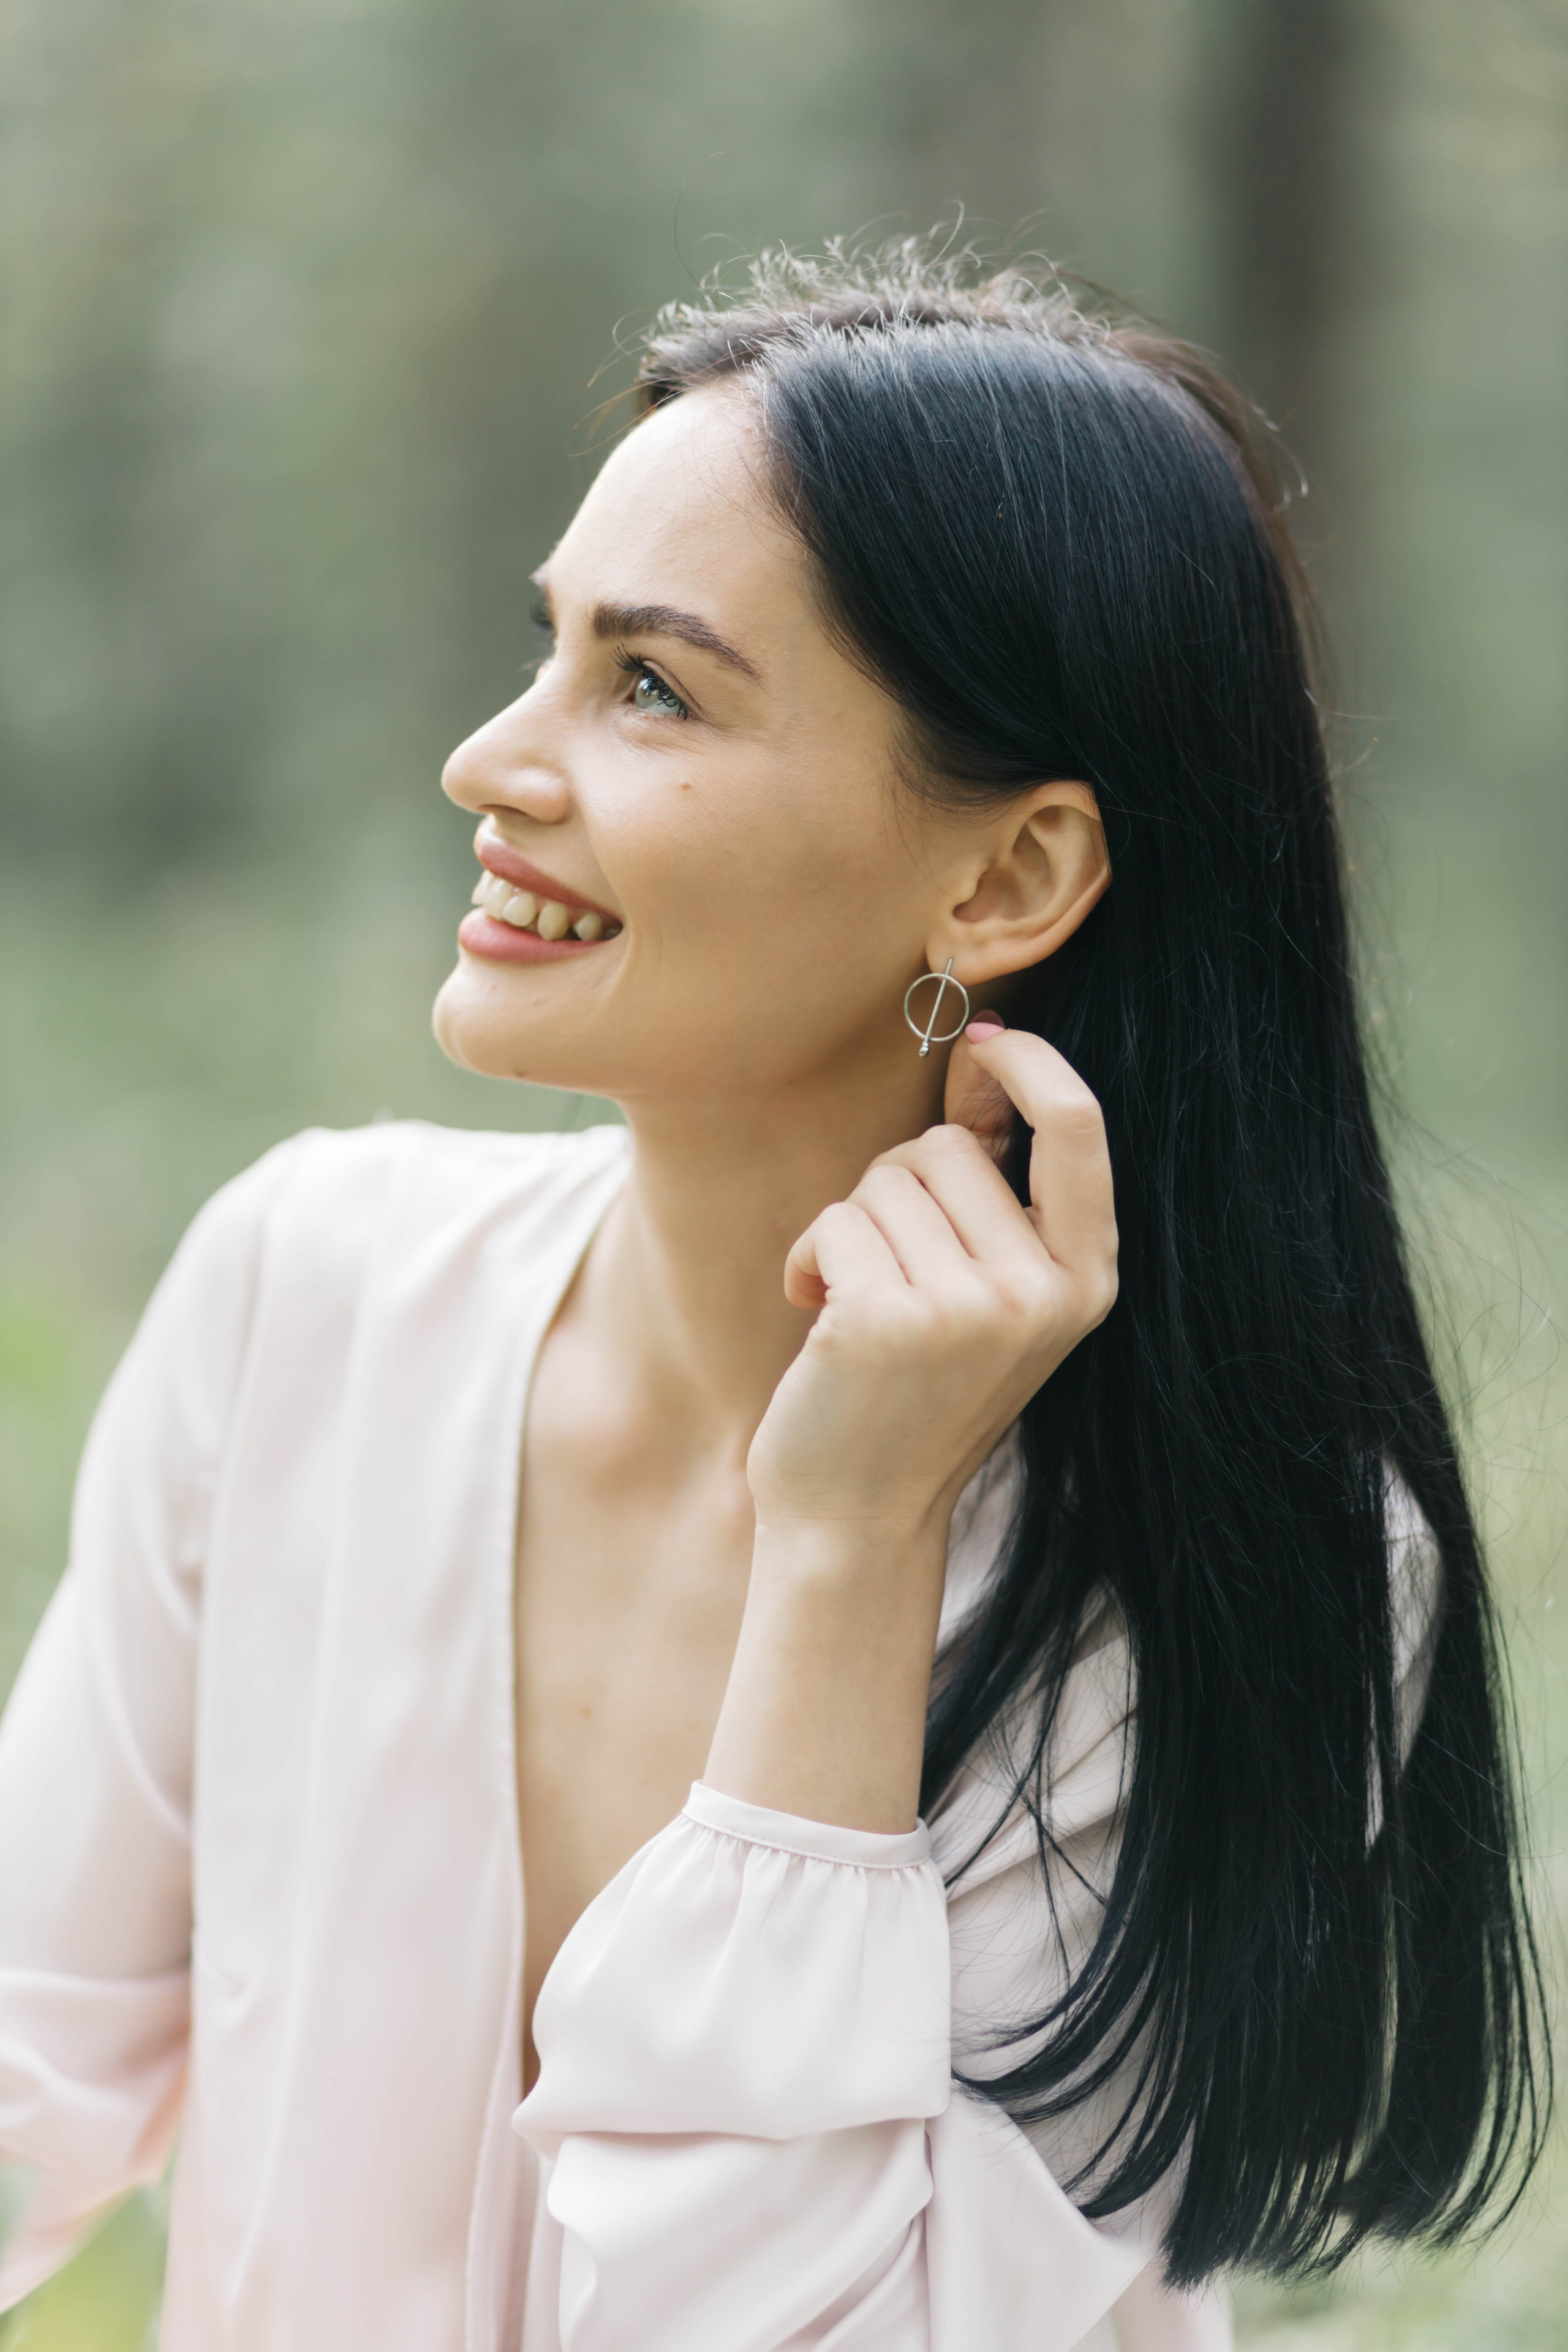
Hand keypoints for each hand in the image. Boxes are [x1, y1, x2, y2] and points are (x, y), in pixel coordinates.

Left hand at [746, 1024, 1118, 1537]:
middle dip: (895, 1186)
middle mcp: (1044, 1292)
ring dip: (848, 1229)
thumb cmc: (913, 1394)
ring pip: (885, 1179)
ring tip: (854, 1306)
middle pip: (947, 1146)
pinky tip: (817, 1318)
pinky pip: (836, 1220)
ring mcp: (971, 1306)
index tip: (983, 1044)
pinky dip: (808, 1257)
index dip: (1031, 1064)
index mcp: (1087, 1281)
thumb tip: (986, 1063)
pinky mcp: (892, 1318)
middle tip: (886, 1272)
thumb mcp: (994, 1301)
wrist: (858, 1519)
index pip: (1082, 1126)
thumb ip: (1002, 1201)